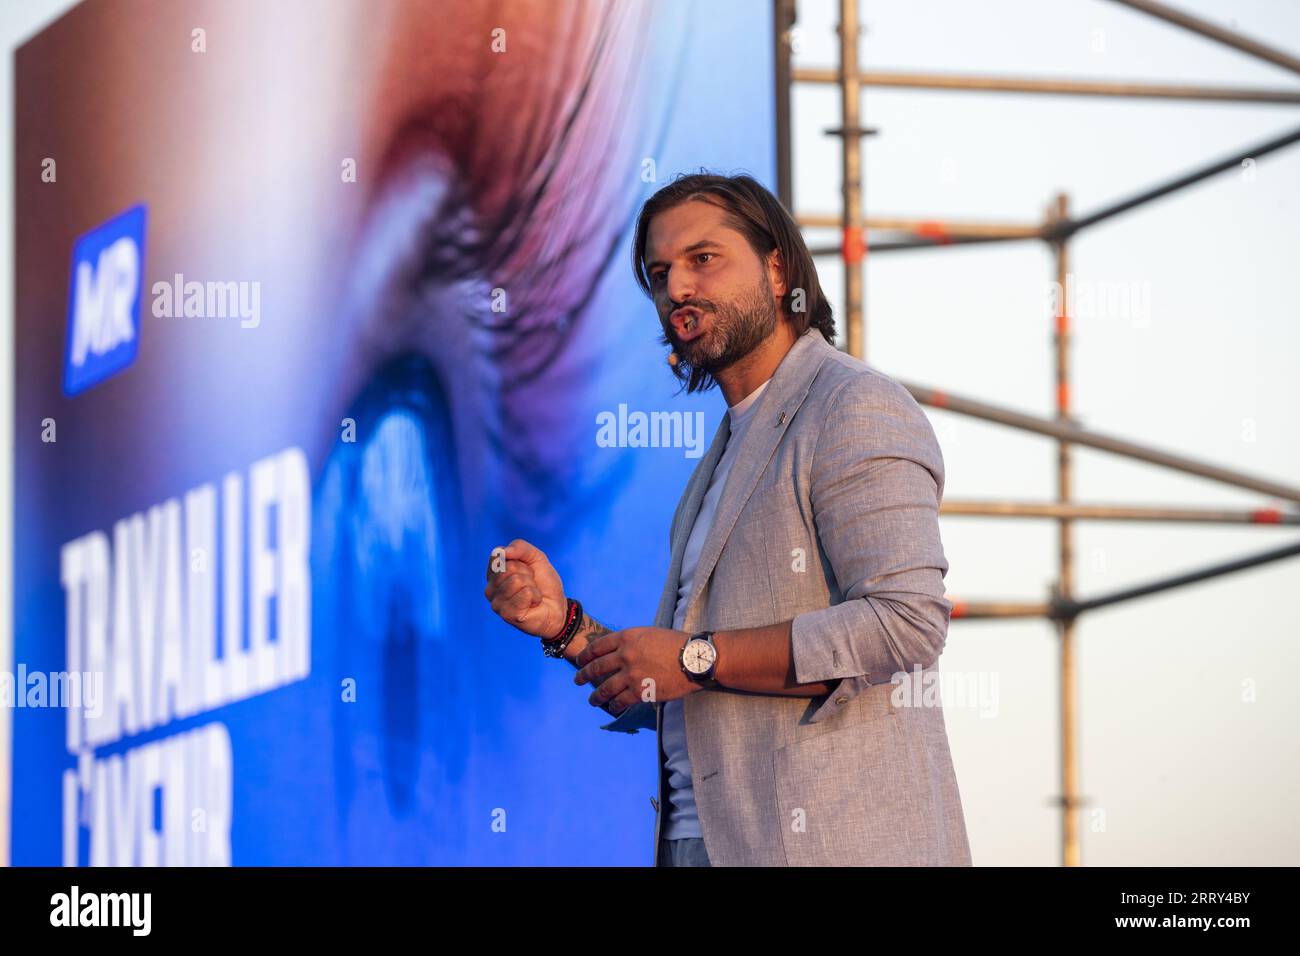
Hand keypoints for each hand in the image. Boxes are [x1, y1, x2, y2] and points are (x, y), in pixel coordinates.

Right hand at [484, 539, 567, 638]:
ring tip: (532, 595)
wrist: (558, 606)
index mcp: (493, 574)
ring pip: (516, 581)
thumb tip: (501, 552)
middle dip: (527, 573)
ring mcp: (496, 603)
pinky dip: (535, 596)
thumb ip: (519, 547)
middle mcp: (490, 589)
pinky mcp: (507, 614)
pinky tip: (532, 604)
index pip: (498, 555)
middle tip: (531, 584)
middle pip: (508, 568)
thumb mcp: (536, 557)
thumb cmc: (544, 583)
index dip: (519, 559)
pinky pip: (525, 593)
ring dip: (532, 586)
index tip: (526, 569)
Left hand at [573, 627, 702, 713]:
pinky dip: (614, 705)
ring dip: (595, 696)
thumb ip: (632, 641)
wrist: (694, 658)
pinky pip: (620, 701)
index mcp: (627, 637)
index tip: (580, 660)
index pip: (598, 646)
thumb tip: (620, 651)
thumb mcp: (650, 634)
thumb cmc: (676, 644)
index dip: (586, 655)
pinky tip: (612, 708)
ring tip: (592, 700)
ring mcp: (631, 674)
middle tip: (577, 680)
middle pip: (596, 667)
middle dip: (583, 675)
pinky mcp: (640, 691)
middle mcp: (625, 655)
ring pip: (605, 688)